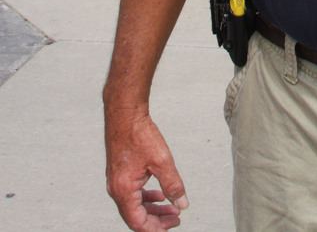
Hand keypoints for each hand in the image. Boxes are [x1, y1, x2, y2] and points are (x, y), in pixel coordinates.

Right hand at [105, 108, 188, 229]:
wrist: (124, 114)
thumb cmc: (139, 134)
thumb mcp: (162, 161)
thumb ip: (173, 185)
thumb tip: (182, 204)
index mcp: (124, 191)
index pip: (138, 222)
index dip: (156, 228)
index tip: (172, 226)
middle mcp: (117, 189)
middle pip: (135, 216)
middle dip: (156, 220)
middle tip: (175, 219)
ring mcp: (116, 181)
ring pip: (134, 205)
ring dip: (152, 209)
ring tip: (170, 208)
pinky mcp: (119, 173)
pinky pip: (132, 194)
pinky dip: (146, 198)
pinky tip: (158, 194)